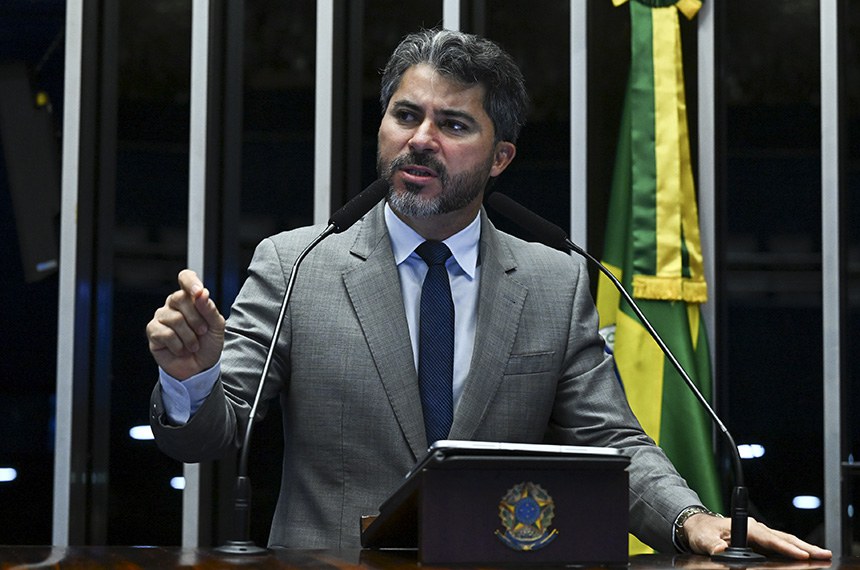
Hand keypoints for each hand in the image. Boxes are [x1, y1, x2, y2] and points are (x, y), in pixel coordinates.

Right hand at [146, 269, 225, 379]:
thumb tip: (201, 293)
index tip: (199, 291)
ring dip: (190, 337)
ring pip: (175, 319)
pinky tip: (181, 350)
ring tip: (194, 345)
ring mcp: (161, 316)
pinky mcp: (153, 331)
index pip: (185, 278)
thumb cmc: (208, 343)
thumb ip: (209, 309)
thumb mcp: (216, 326)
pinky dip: (179, 345)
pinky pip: (165, 333)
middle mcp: (173, 304)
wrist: (200, 367)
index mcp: (190, 298)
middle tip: (203, 332)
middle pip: (180, 298)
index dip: (190, 281)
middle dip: (196, 319)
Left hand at [683, 513, 831, 559]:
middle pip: (783, 539)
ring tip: (821, 555)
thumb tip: (721, 549)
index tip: (801, 556)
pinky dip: (794, 550)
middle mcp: (756, 529)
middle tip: (823, 554)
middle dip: (804, 547)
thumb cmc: (702, 531)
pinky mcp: (760, 542)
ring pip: (785, 541)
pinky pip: (780, 546)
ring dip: (803, 548)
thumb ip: (712, 545)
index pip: (769, 539)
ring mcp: (759, 535)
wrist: (698, 526)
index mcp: (746, 527)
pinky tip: (805, 556)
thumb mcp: (703, 539)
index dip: (785, 548)